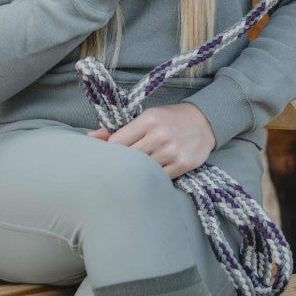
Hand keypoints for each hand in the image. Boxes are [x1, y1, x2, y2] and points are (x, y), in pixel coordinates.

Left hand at [87, 103, 215, 178]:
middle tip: (117, 169)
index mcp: (148, 120)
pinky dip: (152, 178)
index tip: (107, 157)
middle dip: (121, 164)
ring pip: (142, 170)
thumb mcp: (146, 117)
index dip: (108, 152)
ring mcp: (171, 151)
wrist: (204, 121)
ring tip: (134, 171)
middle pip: (128, 158)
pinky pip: (159, 178)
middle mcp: (159, 135)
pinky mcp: (182, 165)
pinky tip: (150, 175)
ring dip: (136, 172)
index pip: (117, 142)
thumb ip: (119, 129)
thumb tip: (90, 137)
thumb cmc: (169, 119)